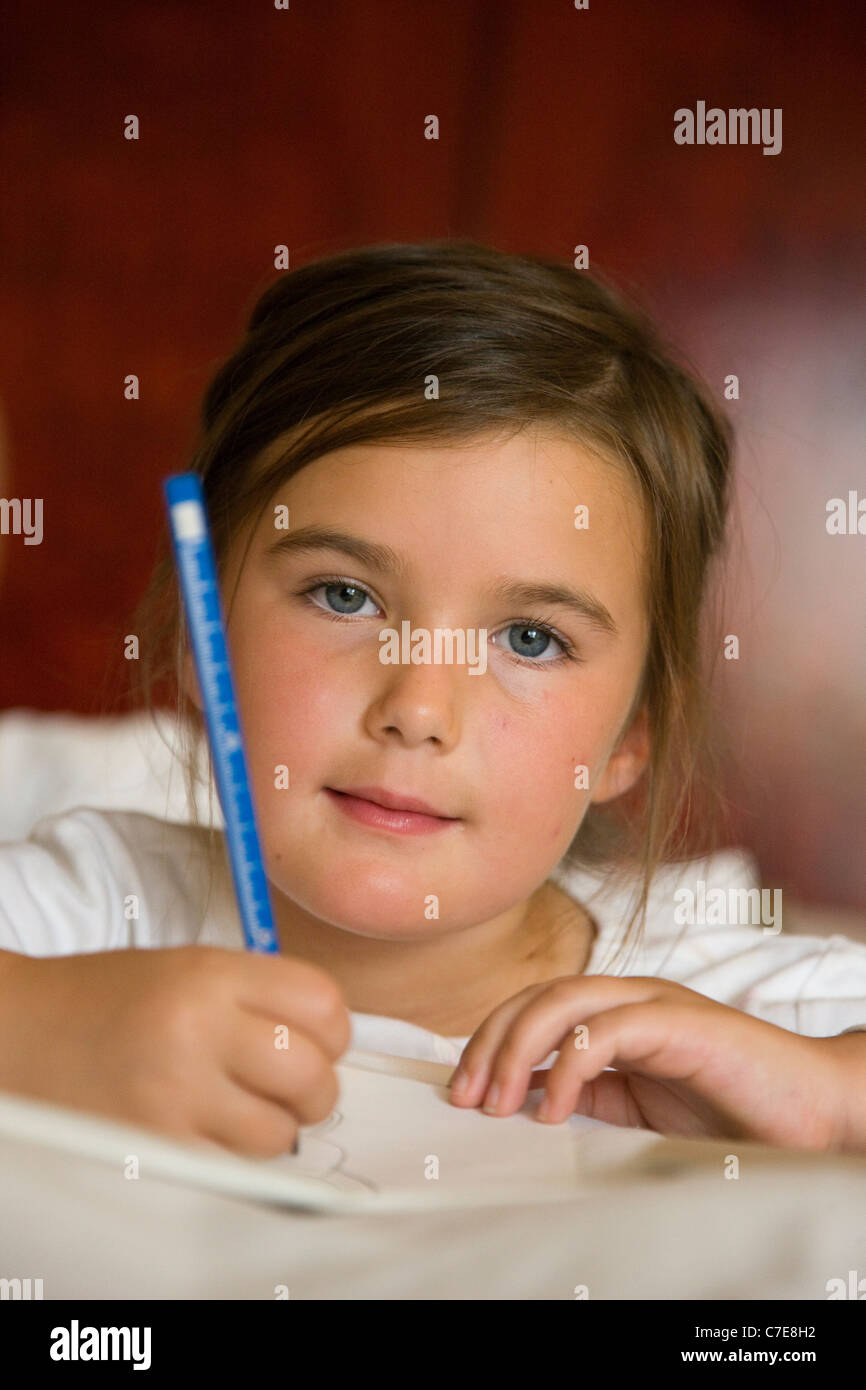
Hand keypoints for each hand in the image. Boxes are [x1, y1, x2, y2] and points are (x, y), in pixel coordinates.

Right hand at [0, 945, 350, 1157]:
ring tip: (244, 1110)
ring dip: (276, 1128)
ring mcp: (173, 1094)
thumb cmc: (109, 1000)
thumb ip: (259, 995)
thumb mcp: (188, 967)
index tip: (321, 1040)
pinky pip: (234, 1167)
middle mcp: (197, 1029)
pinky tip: (212, 1131)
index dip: (334, 1029)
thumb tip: (332, 1040)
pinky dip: (235, 1156)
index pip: (322, 1002)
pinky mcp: (153, 1146)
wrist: (21, 1031)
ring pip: (280, 1131)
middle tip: (293, 1087)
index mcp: (210, 974)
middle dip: (316, 1087)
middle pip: (312, 1072)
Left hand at [448, 975, 847, 1151]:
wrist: (812, 1111)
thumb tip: (526, 1099)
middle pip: (537, 997)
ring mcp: (656, 1003)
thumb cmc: (732, 1109)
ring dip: (517, 1050)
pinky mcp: (680, 1022)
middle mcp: (631, 997)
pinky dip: (567, 1067)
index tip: (463, 1091)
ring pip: (562, 1001)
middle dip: (490, 1044)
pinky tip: (550, 1108)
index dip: (491, 1042)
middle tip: (466, 1097)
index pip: (535, 1007)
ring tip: (496, 1102)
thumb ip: (592, 1093)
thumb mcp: (640, 1106)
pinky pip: (606, 1031)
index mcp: (618, 1012)